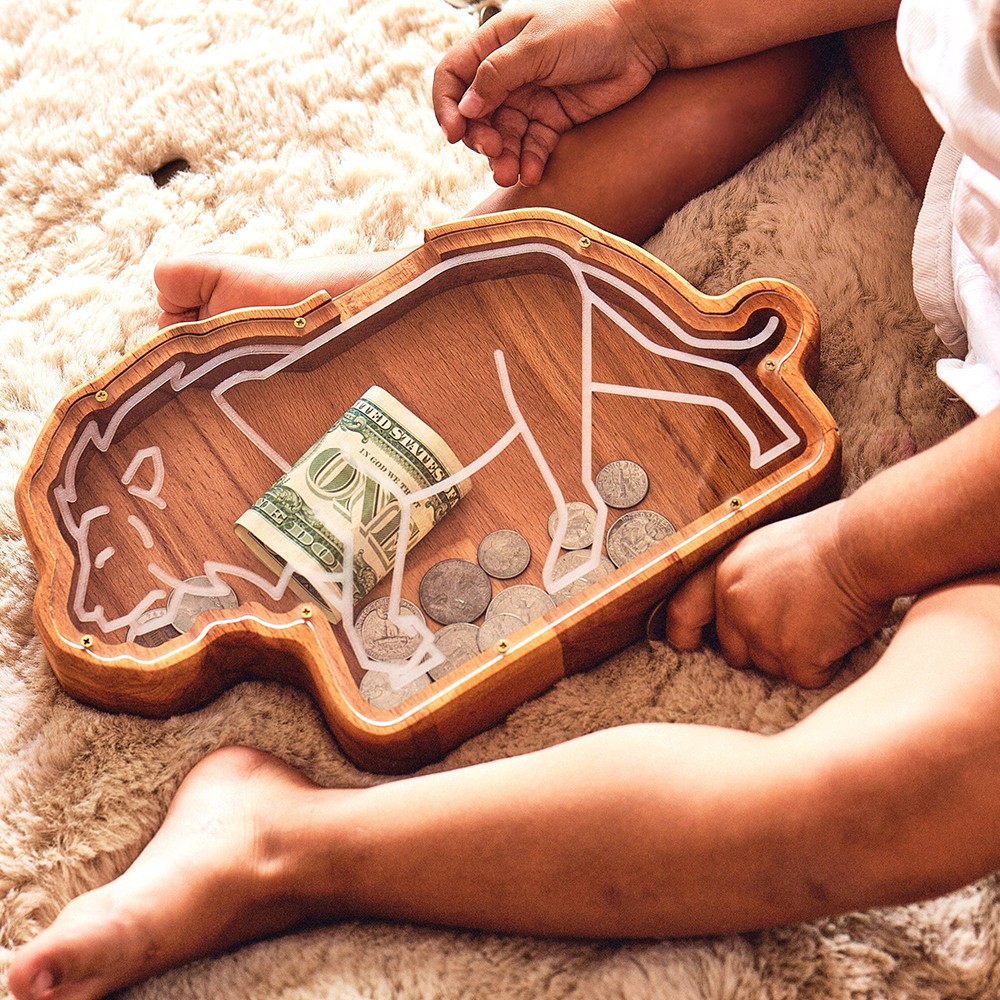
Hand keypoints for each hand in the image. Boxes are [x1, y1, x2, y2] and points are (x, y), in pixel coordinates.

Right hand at [433, 0, 667, 186]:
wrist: (641, 39)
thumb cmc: (588, 27)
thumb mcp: (537, 46)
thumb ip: (498, 75)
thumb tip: (465, 108)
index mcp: (495, 44)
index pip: (453, 76)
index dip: (446, 106)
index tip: (455, 133)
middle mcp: (508, 74)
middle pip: (475, 115)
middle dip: (480, 138)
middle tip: (494, 151)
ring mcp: (530, 99)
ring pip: (503, 137)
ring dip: (502, 159)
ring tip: (509, 176)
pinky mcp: (553, 120)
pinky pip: (532, 148)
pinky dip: (529, 163)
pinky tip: (531, 174)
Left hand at [665, 501, 892, 687]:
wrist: (863, 545)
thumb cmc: (827, 539)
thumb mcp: (764, 547)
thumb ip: (743, 579)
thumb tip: (735, 606)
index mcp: (725, 573)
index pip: (683, 611)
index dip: (683, 632)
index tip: (688, 643)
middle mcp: (736, 605)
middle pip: (735, 652)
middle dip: (761, 648)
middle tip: (796, 623)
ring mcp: (764, 633)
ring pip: (772, 668)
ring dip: (795, 656)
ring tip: (822, 620)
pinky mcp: (796, 656)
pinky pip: (806, 677)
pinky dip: (824, 666)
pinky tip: (837, 635)